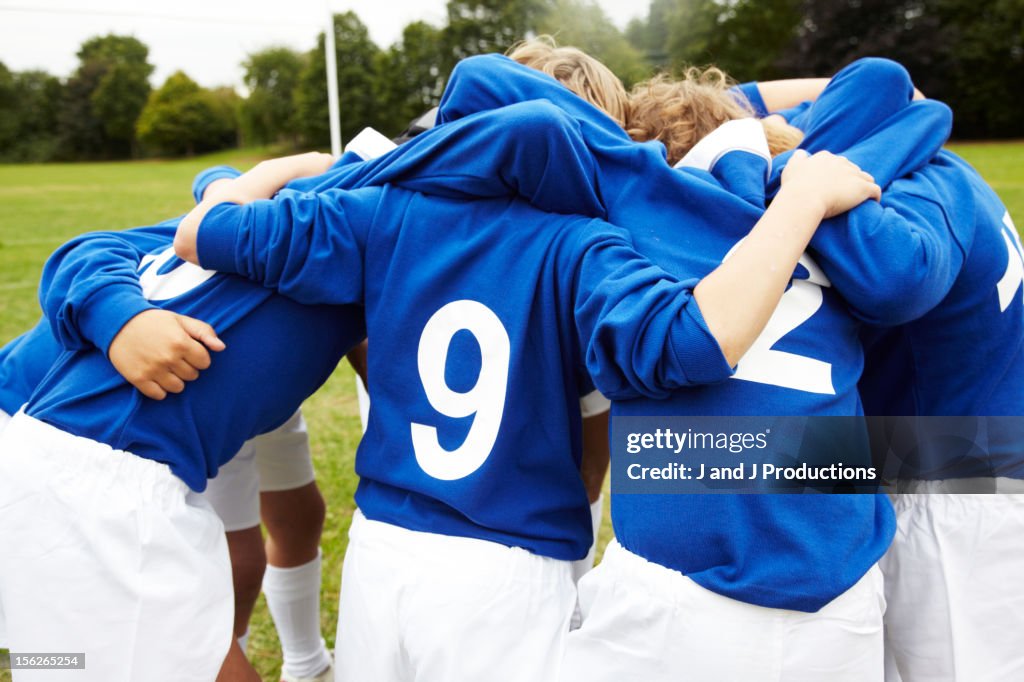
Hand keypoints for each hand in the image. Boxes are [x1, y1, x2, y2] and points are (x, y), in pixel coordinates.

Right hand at [108, 309, 225, 399]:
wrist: (118, 322)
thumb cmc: (154, 321)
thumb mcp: (181, 320)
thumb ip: (204, 331)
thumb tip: (221, 347)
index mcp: (181, 342)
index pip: (205, 362)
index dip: (199, 357)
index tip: (189, 351)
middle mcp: (168, 358)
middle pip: (192, 376)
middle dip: (187, 367)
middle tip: (175, 357)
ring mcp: (153, 370)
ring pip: (178, 388)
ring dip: (175, 379)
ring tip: (166, 367)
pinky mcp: (138, 379)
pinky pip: (159, 395)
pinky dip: (160, 389)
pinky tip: (156, 376)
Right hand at [781, 150, 880, 218]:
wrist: (804, 198)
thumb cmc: (795, 186)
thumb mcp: (791, 167)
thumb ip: (798, 158)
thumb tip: (802, 153)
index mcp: (825, 158)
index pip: (836, 163)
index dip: (836, 174)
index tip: (832, 185)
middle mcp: (841, 162)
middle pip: (852, 169)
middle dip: (851, 180)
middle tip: (846, 195)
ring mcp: (853, 174)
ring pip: (866, 178)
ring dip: (864, 186)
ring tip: (860, 199)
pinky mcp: (862, 187)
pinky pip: (875, 190)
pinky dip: (875, 196)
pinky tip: (872, 203)